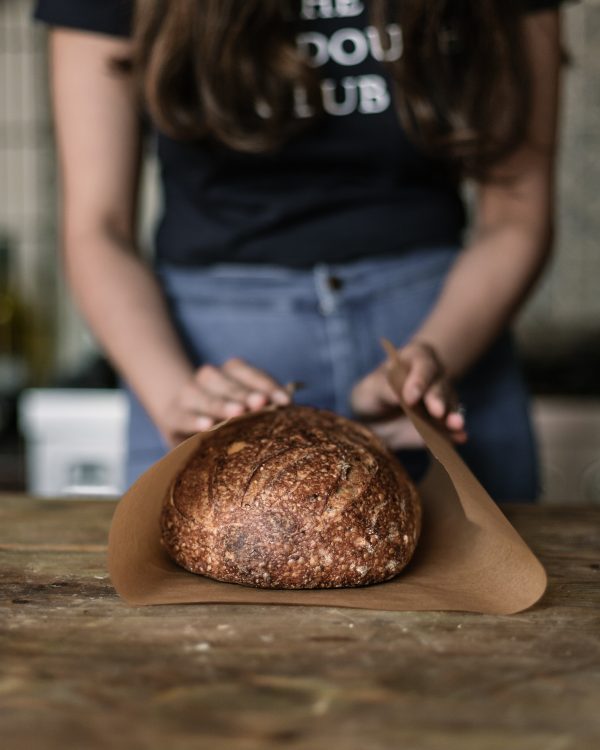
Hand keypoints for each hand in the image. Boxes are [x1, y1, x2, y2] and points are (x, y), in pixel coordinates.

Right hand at [156, 358, 290, 445]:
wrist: (179, 418)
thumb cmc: (224, 417)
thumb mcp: (244, 409)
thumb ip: (264, 404)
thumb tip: (288, 405)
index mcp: (227, 373)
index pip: (245, 371)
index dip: (266, 384)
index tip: (286, 402)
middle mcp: (206, 378)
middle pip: (226, 381)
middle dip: (245, 392)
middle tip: (261, 403)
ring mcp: (187, 395)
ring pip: (202, 394)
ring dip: (221, 404)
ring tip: (237, 413)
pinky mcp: (172, 416)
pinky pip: (182, 416)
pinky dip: (194, 420)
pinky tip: (207, 427)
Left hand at [350, 340, 466, 449]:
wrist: (375, 421)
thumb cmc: (371, 396)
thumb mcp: (370, 389)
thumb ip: (385, 388)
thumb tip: (403, 397)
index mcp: (415, 359)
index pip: (423, 365)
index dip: (419, 380)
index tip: (410, 398)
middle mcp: (433, 377)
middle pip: (440, 385)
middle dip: (438, 399)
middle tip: (437, 412)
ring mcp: (441, 400)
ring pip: (450, 406)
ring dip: (452, 416)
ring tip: (457, 426)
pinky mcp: (442, 423)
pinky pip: (450, 428)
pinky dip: (454, 434)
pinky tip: (459, 438)